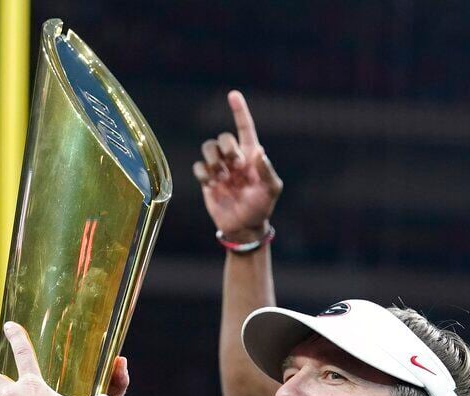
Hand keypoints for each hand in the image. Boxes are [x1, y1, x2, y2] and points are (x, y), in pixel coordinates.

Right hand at [193, 90, 282, 239]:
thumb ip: (266, 171)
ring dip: (214, 160)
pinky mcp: (207, 180)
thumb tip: (259, 152)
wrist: (243, 226)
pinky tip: (212, 184)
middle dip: (228, 150)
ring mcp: (220, 168)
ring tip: (221, 177)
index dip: (239, 111)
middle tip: (236, 168)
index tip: (233, 95)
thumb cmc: (261, 207)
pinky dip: (203, 173)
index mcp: (251, 155)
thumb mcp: (271, 189)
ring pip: (208, 148)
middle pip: (224, 138)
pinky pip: (198, 167)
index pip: (245, 128)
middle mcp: (234, 158)